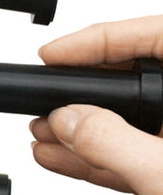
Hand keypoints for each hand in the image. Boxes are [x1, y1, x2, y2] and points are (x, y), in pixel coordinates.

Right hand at [30, 15, 162, 194]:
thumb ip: (113, 143)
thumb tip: (67, 119)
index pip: (153, 37)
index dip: (96, 42)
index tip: (53, 55)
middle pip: (133, 81)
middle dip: (79, 96)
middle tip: (44, 102)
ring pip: (128, 122)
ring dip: (80, 131)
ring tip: (43, 135)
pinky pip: (129, 154)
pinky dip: (93, 158)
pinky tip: (60, 157)